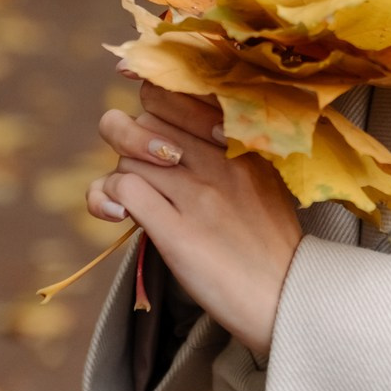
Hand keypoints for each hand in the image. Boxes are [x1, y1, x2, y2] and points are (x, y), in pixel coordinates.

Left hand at [86, 82, 302, 359]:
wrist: (284, 297)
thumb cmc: (267, 240)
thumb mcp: (259, 177)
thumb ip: (221, 149)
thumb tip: (163, 134)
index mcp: (241, 141)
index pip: (174, 93)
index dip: (148, 101)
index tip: (146, 121)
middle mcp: (219, 159)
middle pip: (144, 119)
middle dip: (127, 140)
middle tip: (141, 170)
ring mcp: (199, 194)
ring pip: (127, 155)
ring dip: (120, 176)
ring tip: (129, 201)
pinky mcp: (178, 231)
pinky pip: (123, 188)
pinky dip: (106, 198)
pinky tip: (115, 215)